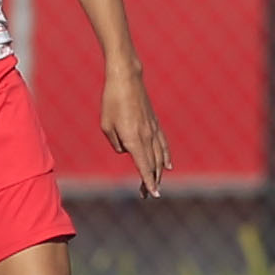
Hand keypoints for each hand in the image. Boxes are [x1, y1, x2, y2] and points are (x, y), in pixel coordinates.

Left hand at [101, 68, 169, 197]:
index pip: (143, 166)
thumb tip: (126, 151)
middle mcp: (146, 136)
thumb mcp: (106, 125)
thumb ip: (116, 143)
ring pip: (160, 156)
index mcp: (133, 139)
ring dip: (159, 172)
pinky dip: (166, 156)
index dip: (148, 181)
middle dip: (152, 181)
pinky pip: (162, 144)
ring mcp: (153, 129)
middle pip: (153, 164)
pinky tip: (168, 165)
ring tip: (158, 185)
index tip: (153, 195)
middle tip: (149, 195)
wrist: (126, 79)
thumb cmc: (111, 101)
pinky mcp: (154, 123)